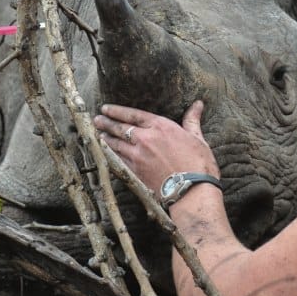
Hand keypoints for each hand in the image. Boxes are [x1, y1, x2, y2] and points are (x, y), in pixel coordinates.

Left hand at [95, 101, 217, 196]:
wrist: (192, 191)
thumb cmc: (199, 165)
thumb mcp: (197, 138)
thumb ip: (192, 120)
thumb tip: (198, 104)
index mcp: (161, 127)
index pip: (133, 114)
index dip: (118, 111)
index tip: (106, 108)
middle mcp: (146, 139)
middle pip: (120, 128)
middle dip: (107, 123)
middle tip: (97, 119)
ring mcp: (138, 156)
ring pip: (116, 144)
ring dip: (106, 138)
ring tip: (99, 134)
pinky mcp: (135, 172)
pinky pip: (118, 160)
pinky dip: (111, 155)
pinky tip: (106, 153)